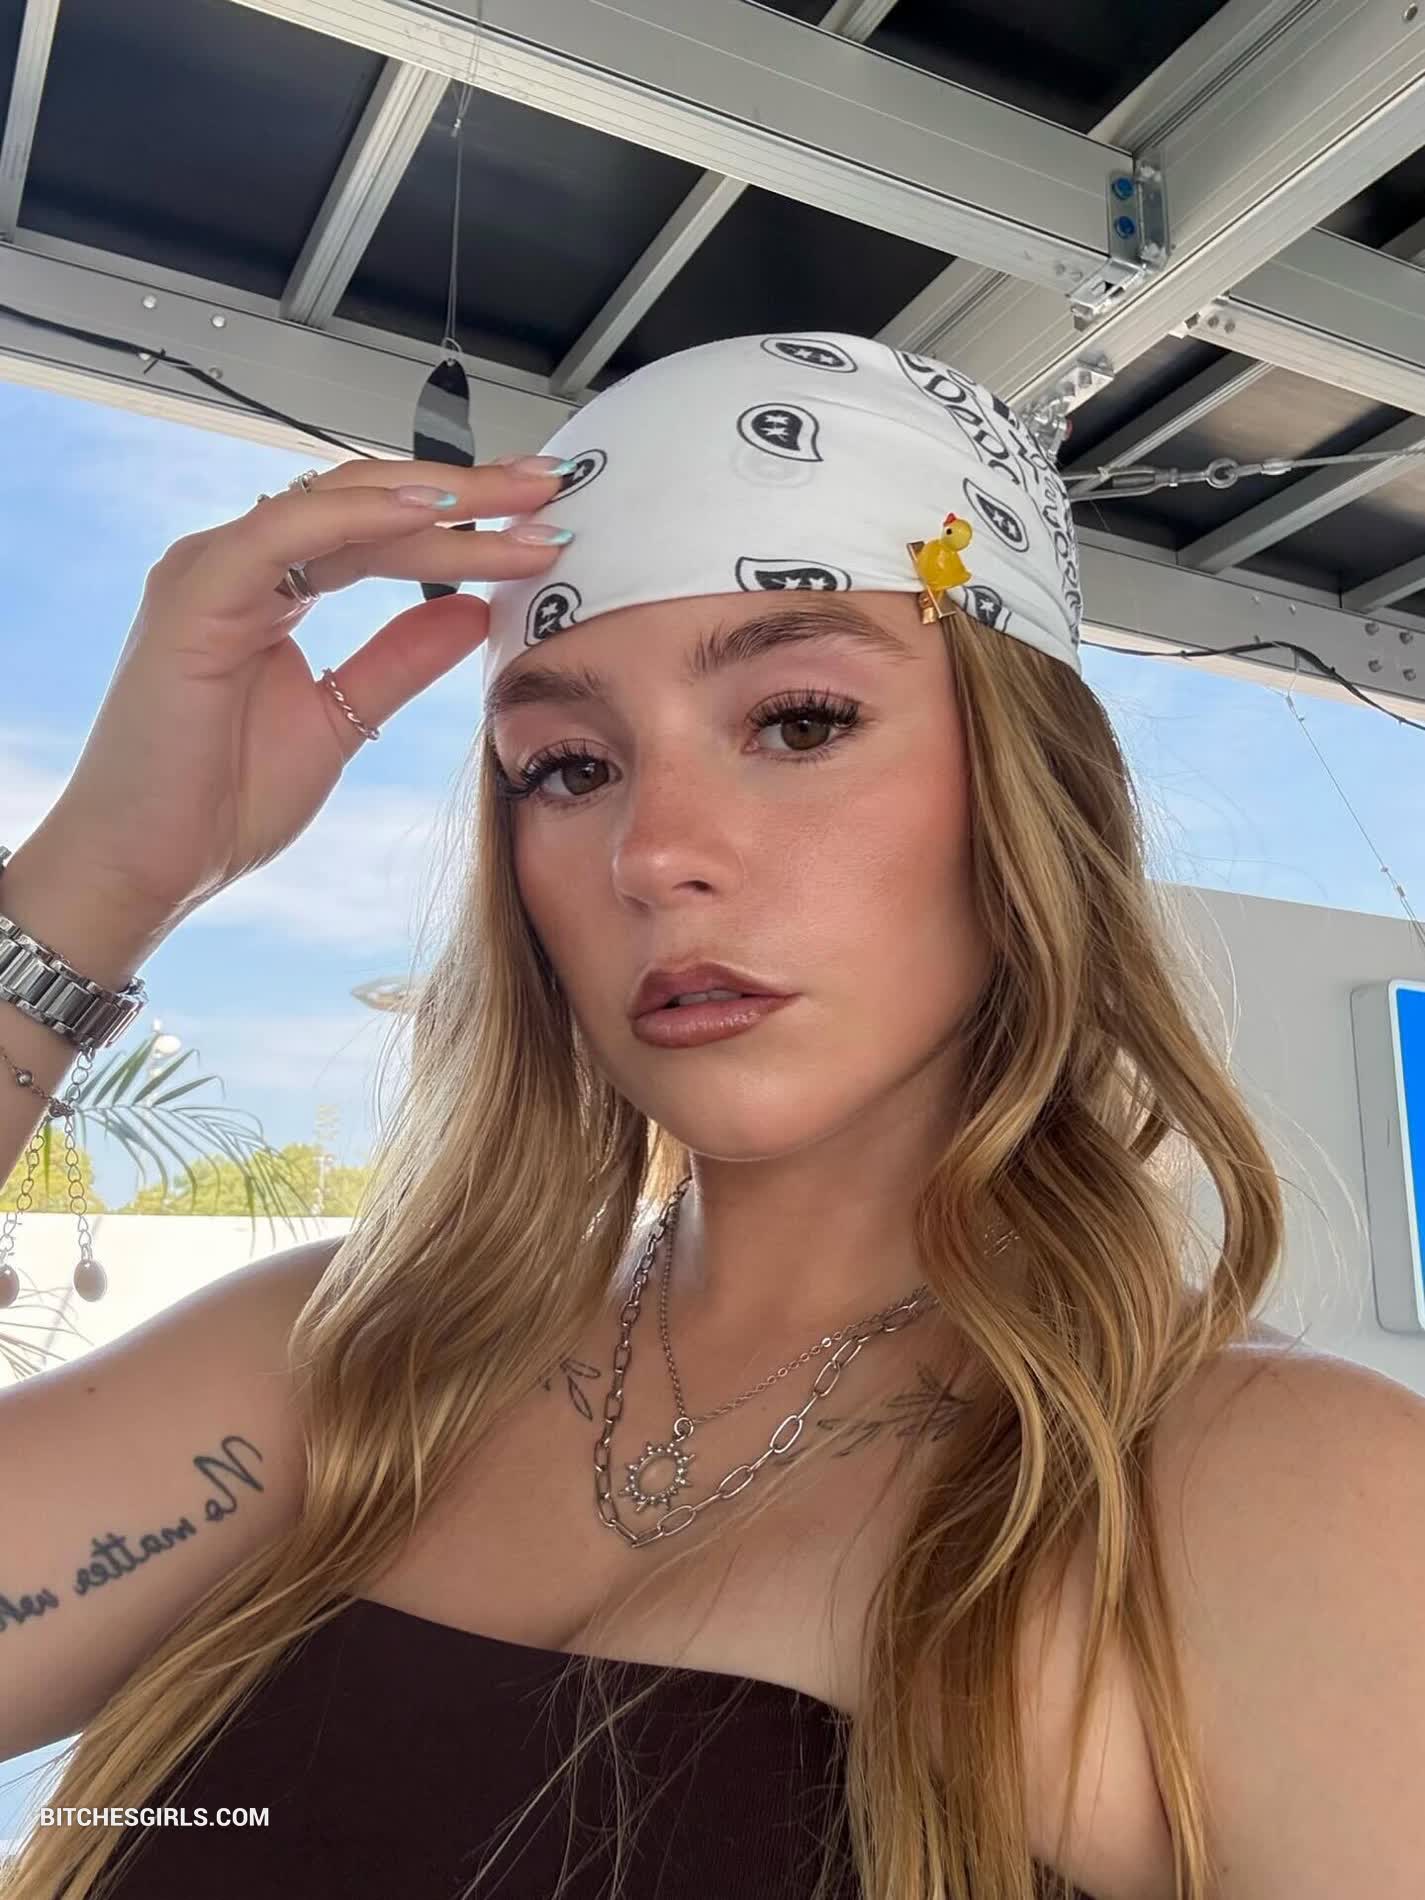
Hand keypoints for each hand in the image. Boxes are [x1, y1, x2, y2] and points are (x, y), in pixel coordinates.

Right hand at [29, 457, 570, 923]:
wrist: (149, 863)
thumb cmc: (219, 801)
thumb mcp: (340, 720)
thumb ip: (398, 662)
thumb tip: (470, 615)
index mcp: (272, 588)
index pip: (380, 533)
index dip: (462, 524)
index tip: (538, 523)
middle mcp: (242, 563)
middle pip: (368, 502)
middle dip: (466, 493)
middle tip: (547, 488)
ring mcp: (215, 569)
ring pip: (340, 504)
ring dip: (435, 497)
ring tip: (515, 499)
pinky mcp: (197, 591)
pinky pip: (289, 531)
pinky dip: (362, 517)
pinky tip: (432, 512)